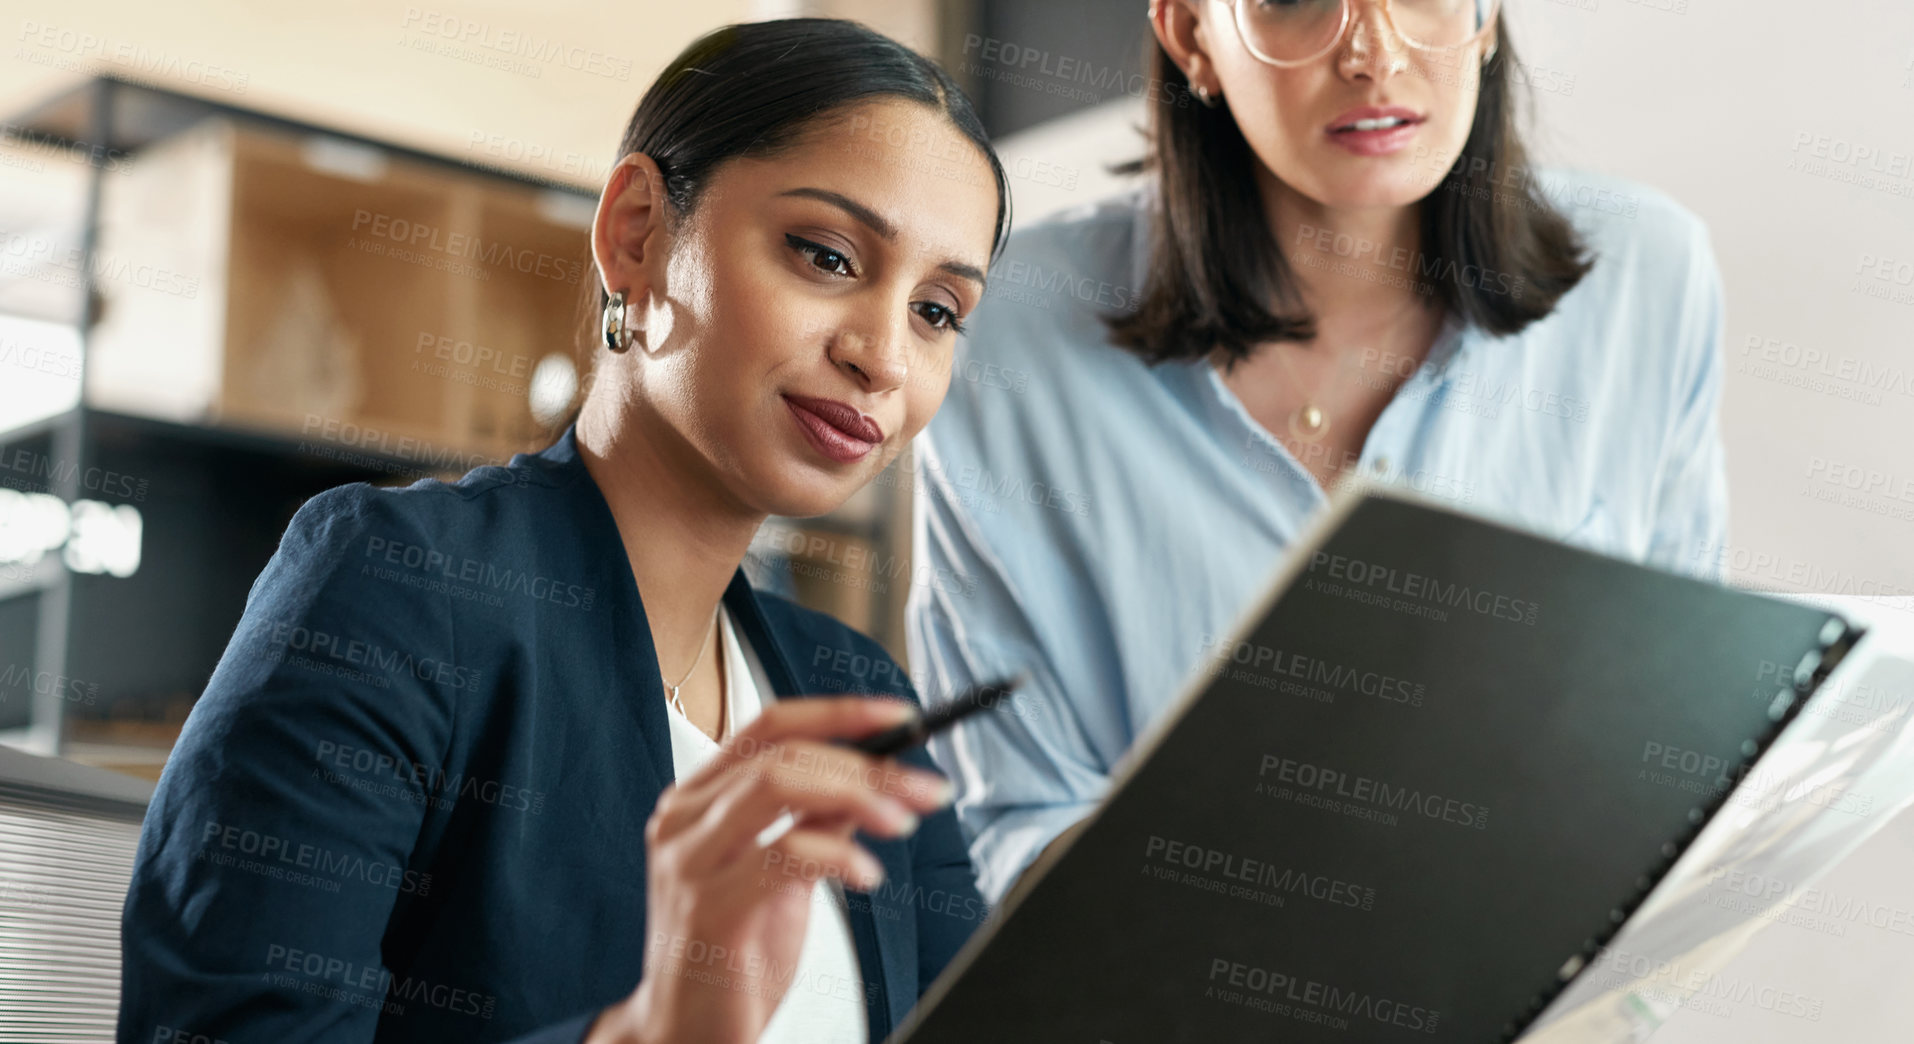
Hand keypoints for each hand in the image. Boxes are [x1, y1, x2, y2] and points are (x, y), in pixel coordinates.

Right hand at [588, 697, 954, 1043]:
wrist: (685, 1029)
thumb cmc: (732, 950)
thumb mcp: (783, 873)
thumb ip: (818, 818)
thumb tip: (876, 776)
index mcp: (698, 798)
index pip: (770, 725)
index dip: (839, 713)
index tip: (901, 717)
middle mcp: (683, 818)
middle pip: (782, 755)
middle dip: (866, 765)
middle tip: (924, 788)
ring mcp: (690, 860)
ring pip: (776, 786)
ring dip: (855, 796)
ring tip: (901, 821)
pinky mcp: (709, 906)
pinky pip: (784, 855)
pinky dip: (838, 855)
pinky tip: (868, 876)